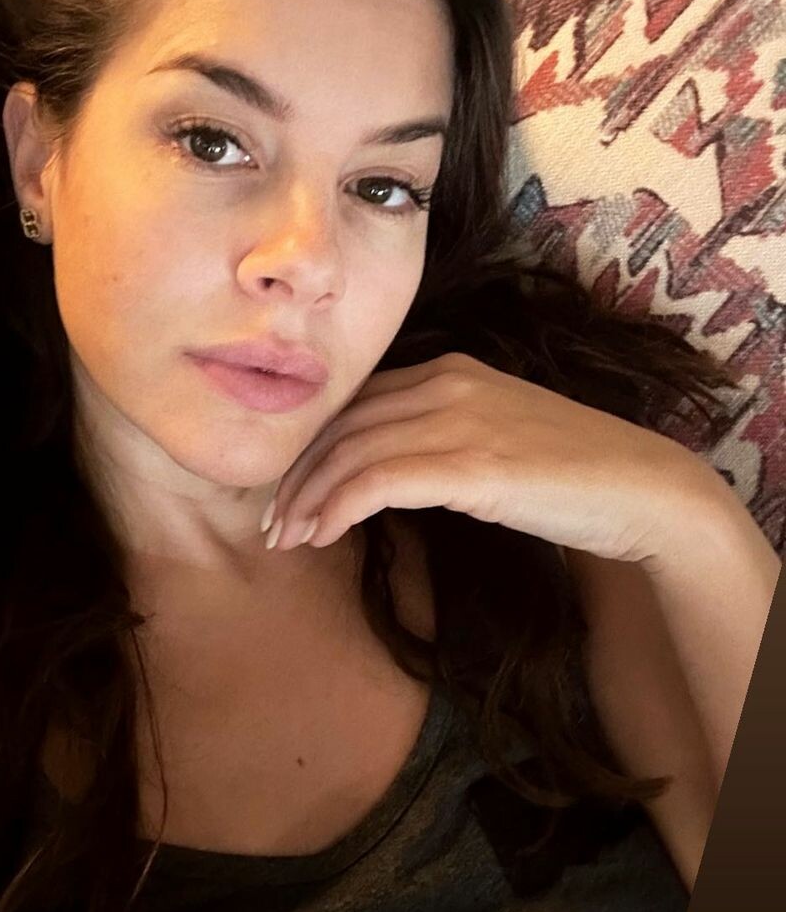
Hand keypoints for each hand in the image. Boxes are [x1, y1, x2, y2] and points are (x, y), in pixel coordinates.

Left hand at [264, 352, 730, 566]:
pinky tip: (324, 537)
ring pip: (352, 452)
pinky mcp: (471, 465)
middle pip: (342, 424)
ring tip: (288, 539)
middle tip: (271, 523)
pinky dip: (339, 509)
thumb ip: (440, 440)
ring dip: (309, 500)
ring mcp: (459, 420)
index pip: (355, 402)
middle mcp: (446, 384)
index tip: (285, 489)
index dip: (311, 445)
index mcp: (449, 371)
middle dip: (298, 475)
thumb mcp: (493, 438)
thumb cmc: (570, 474)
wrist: (640, 488)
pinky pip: (379, 482)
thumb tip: (380, 475)